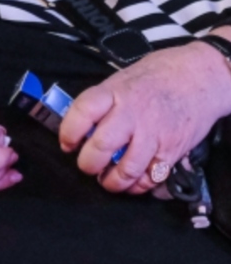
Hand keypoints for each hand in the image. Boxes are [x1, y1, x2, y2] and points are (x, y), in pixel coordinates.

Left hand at [59, 41, 230, 193]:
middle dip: (87, 163)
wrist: (198, 77)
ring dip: (112, 181)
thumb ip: (101, 102)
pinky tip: (131, 182)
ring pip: (126, 169)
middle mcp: (132, 114)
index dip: (68, 132)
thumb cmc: (155, 77)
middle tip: (86, 165)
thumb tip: (79, 126)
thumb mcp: (121, 80)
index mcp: (114, 92)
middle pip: (101, 146)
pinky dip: (138, 186)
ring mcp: (153, 134)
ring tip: (106, 179)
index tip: (66, 143)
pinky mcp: (172, 150)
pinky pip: (151, 178)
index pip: (82, 112)